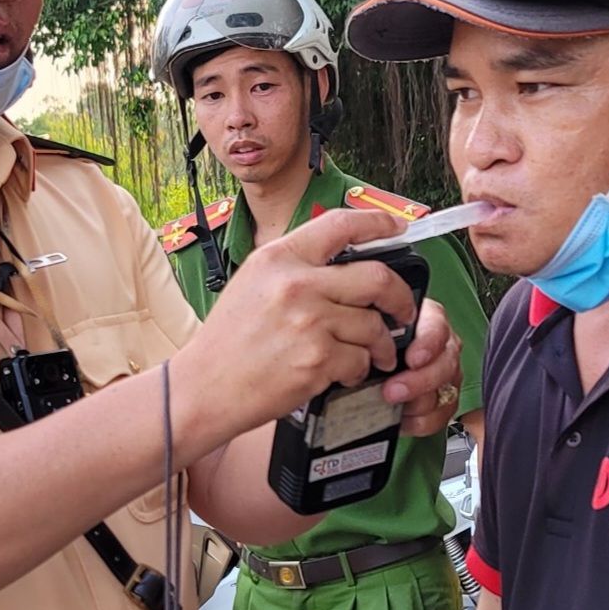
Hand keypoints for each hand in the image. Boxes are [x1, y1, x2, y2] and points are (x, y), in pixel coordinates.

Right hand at [173, 208, 414, 441]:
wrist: (205, 386)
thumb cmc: (228, 340)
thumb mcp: (253, 283)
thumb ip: (296, 267)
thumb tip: (348, 263)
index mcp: (279, 258)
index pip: (341, 225)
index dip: (379, 223)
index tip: (398, 229)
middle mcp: (296, 284)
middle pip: (377, 277)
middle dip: (401, 297)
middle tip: (403, 311)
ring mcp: (309, 322)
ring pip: (373, 326)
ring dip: (380, 344)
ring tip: (371, 354)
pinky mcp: (317, 360)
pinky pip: (360, 360)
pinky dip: (358, 369)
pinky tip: (342, 372)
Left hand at [379, 298, 462, 437]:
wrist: (369, 365)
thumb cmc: (372, 342)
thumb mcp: (371, 330)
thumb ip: (373, 333)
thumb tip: (361, 342)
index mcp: (426, 319)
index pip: (437, 327)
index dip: (428, 344)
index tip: (412, 360)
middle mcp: (441, 345)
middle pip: (446, 363)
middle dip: (419, 381)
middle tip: (392, 391)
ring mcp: (445, 373)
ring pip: (445, 391)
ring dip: (418, 403)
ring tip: (392, 405)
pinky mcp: (443, 399)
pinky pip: (442, 414)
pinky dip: (422, 420)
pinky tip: (403, 417)